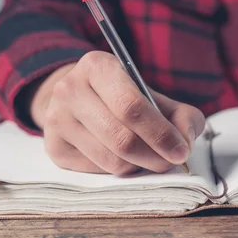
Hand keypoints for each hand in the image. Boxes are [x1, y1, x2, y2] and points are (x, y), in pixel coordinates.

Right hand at [28, 51, 205, 174]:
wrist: (79, 100)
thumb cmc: (124, 98)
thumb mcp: (155, 96)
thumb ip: (181, 116)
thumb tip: (184, 143)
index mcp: (97, 66)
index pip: (131, 107)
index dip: (161, 134)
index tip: (181, 150)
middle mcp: (70, 89)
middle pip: (122, 139)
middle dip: (155, 156)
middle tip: (170, 161)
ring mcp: (57, 119)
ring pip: (111, 160)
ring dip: (139, 166)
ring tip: (148, 157)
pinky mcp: (54, 147)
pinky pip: (98, 171)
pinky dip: (120, 170)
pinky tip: (123, 157)